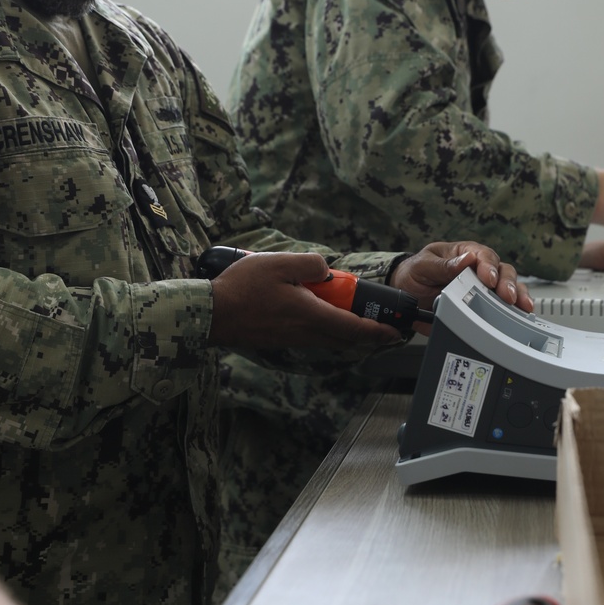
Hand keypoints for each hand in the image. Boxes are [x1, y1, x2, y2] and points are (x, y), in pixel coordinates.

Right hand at [207, 250, 402, 348]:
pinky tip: (316, 313)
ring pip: (328, 339)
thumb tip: (327, 271)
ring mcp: (291, 339)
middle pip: (344, 338)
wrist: (211, 314)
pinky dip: (325, 330)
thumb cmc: (241, 288)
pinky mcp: (279, 340)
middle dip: (365, 334)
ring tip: (348, 313)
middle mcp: (304, 332)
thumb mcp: (278, 263)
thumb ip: (309, 264)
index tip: (393, 333)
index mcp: (310, 314)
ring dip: (344, 330)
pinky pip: (311, 338)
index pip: (352, 328)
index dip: (376, 331)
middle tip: (378, 324)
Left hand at [389, 242, 532, 316]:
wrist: (405, 294)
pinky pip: (503, 305)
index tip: (489, 279)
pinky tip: (521, 315)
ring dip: (517, 295)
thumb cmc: (415, 274)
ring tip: (522, 306)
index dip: (488, 266)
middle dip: (507, 283)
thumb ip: (443, 265)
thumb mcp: (423, 266)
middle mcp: (478, 268)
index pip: (483, 255)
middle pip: (502, 270)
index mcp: (464, 254)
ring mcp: (483, 287)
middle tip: (508, 296)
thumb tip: (467, 259)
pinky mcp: (484, 305)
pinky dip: (514, 309)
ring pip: (508, 286)